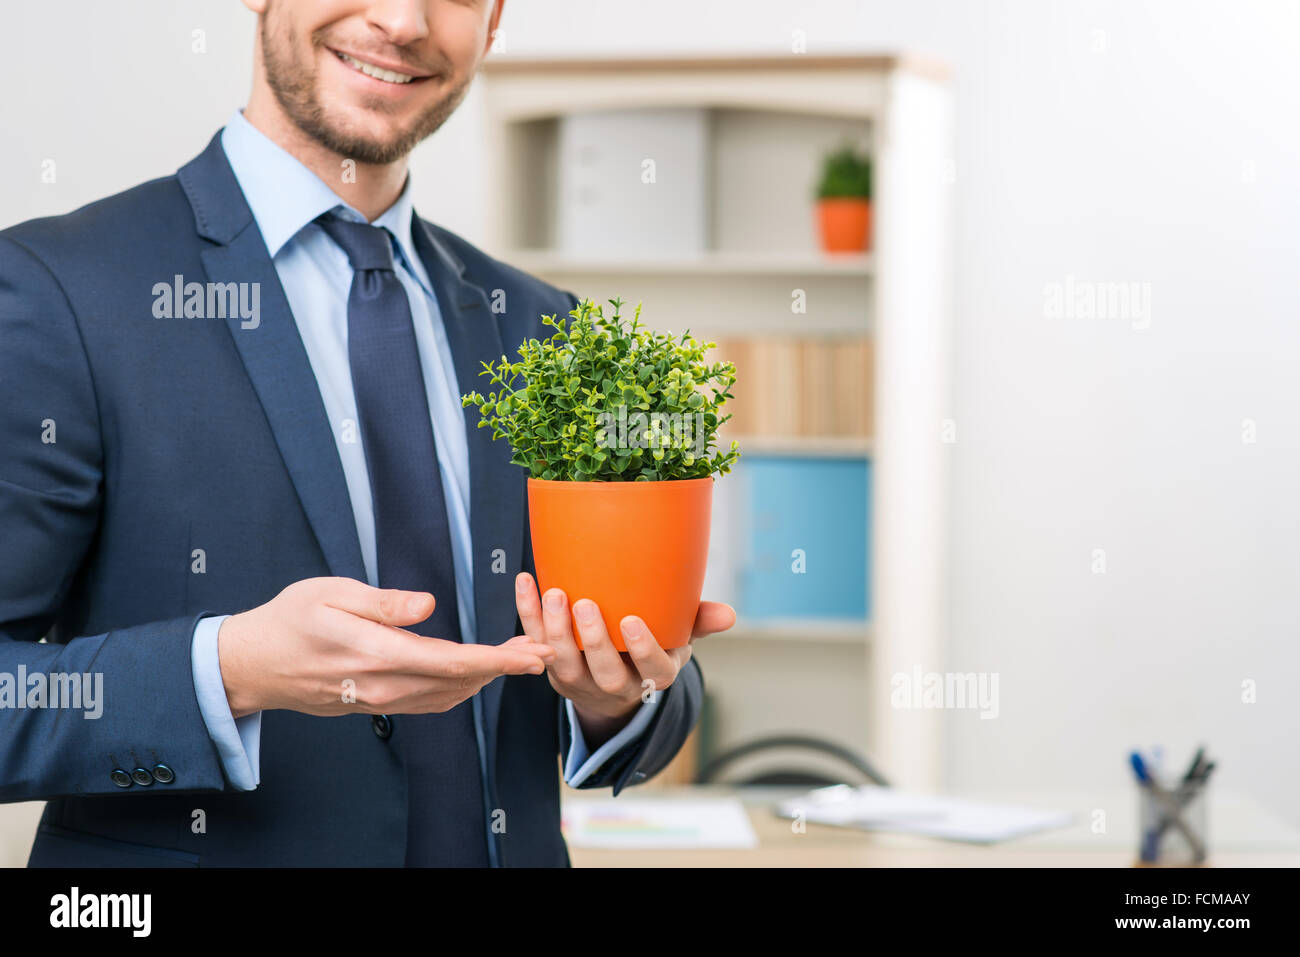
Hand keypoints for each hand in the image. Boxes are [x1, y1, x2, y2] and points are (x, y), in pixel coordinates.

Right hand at [218, 577, 554, 718]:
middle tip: (542, 651)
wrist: (253, 664)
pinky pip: (428, 703)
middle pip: (458, 682)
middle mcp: (383, 685)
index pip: (451, 661)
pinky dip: (460, 689)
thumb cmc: (290, 620)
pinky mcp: (376, 704)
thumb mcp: (331, 593)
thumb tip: (428, 605)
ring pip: (447, 696)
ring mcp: (379, 700)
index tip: (531, 652)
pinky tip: (475, 676)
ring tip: (518, 658)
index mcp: (376, 653)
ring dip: (486, 679)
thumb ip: (383, 603)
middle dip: (505, 668)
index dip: (497, 659)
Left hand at [513, 572, 734, 744]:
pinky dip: (528, 615)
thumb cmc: (655, 643)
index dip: (642, 649)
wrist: (616, 679)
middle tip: (585, 604)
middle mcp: (616, 685)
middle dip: (592, 640)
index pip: (652, 669)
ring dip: (555, 630)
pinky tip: (526, 582)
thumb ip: (699, 621)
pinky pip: (537, 644)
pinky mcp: (554, 671)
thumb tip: (728, 615)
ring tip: (553, 593)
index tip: (631, 622)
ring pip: (564, 663)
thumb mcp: (680, 636)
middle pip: (603, 671)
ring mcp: (581, 682)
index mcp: (654, 676)